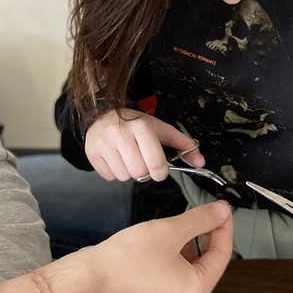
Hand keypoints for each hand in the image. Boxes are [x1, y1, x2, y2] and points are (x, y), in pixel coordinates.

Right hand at [0, 203, 232, 292]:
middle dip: (209, 232)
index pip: (222, 253)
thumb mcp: (170, 231)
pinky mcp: (159, 285)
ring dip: (193, 238)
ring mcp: (173, 291)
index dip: (224, 226)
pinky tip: (170, 232)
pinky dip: (179, 247)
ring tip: (187, 217)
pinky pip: (178, 263)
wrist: (94, 273)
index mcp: (198, 287)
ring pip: (193, 259)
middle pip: (210, 258)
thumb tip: (223, 211)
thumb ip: (200, 220)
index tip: (223, 207)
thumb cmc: (130, 257)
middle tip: (209, 209)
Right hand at [85, 109, 204, 181]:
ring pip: (124, 176)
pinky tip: (115, 159)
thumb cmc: (135, 125)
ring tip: (127, 158)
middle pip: (139, 173)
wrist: (102, 116)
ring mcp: (103, 143)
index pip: (155, 163)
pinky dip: (114, 172)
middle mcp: (120, 133)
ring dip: (129, 172)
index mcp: (141, 126)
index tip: (159, 169)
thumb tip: (201, 162)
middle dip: (143, 171)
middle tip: (141, 160)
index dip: (160, 172)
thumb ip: (182, 145)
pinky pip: (109, 176)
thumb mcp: (161, 130)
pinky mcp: (92, 153)